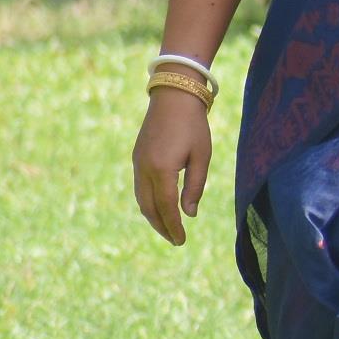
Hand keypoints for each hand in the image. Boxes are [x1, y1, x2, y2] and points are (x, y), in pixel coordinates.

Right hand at [131, 89, 212, 244]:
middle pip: (149, 207)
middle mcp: (143, 169)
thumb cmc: (193, 126)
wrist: (173, 97)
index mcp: (161, 169)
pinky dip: (148, 202)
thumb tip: (188, 214)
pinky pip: (139, 187)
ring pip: (141, 199)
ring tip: (168, 228)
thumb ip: (195, 186)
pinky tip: (159, 207)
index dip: (173, 226)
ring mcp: (137, 163)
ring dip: (153, 216)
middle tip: (176, 240)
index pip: (166, 207)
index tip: (181, 240)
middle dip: (162, 226)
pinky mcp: (137, 157)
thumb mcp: (201, 156)